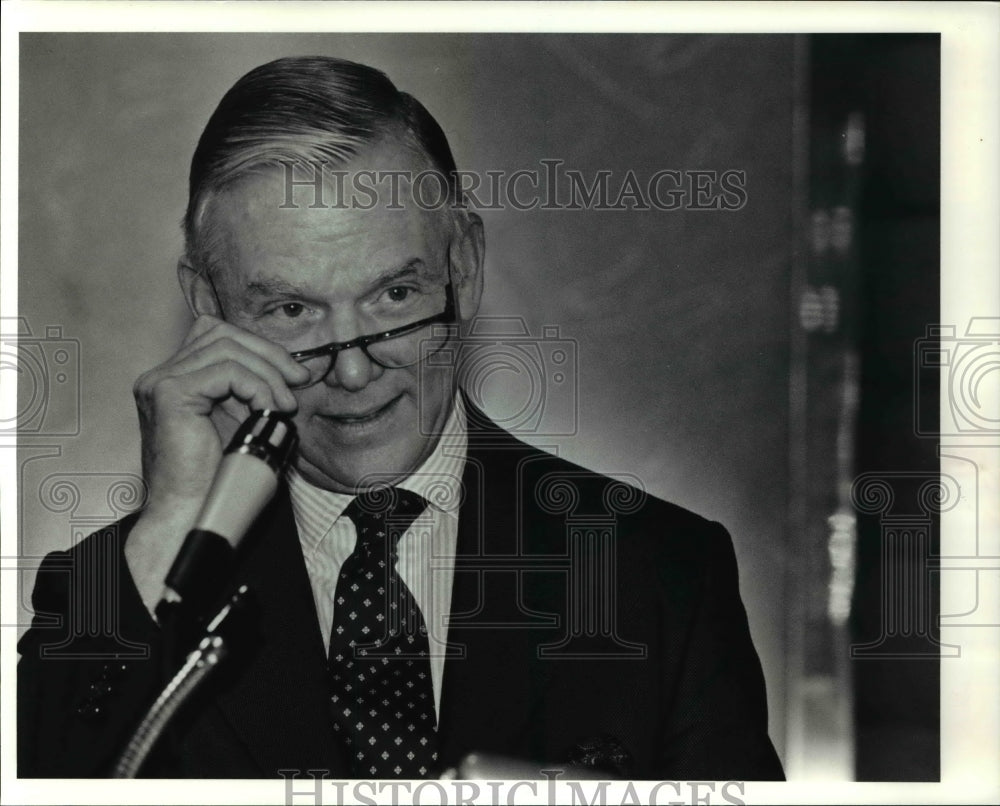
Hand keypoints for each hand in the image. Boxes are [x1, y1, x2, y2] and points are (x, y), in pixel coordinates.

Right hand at [126, 315, 309, 613]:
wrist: (191, 516)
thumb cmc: (217, 480)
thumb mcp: (241, 424)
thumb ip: (251, 392)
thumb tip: (291, 369)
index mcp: (175, 380)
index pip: (219, 337)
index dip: (259, 348)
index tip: (293, 375)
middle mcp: (161, 376)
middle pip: (222, 334)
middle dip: (269, 354)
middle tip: (299, 380)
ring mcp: (161, 382)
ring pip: (227, 349)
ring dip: (268, 373)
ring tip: (286, 404)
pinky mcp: (169, 394)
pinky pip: (226, 370)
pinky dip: (257, 386)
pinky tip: (270, 409)